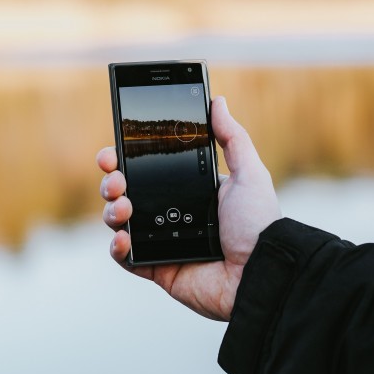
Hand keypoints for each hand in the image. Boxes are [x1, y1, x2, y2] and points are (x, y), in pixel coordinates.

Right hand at [96, 96, 281, 320]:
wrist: (262, 272)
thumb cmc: (259, 224)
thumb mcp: (249, 173)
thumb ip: (232, 137)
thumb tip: (218, 102)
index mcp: (187, 190)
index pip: (146, 170)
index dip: (124, 159)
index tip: (112, 150)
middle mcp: (170, 213)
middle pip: (124, 193)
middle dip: (111, 182)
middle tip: (116, 180)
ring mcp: (160, 241)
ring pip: (118, 222)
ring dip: (112, 210)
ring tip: (124, 207)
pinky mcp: (156, 269)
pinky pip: (125, 258)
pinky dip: (117, 248)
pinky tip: (123, 238)